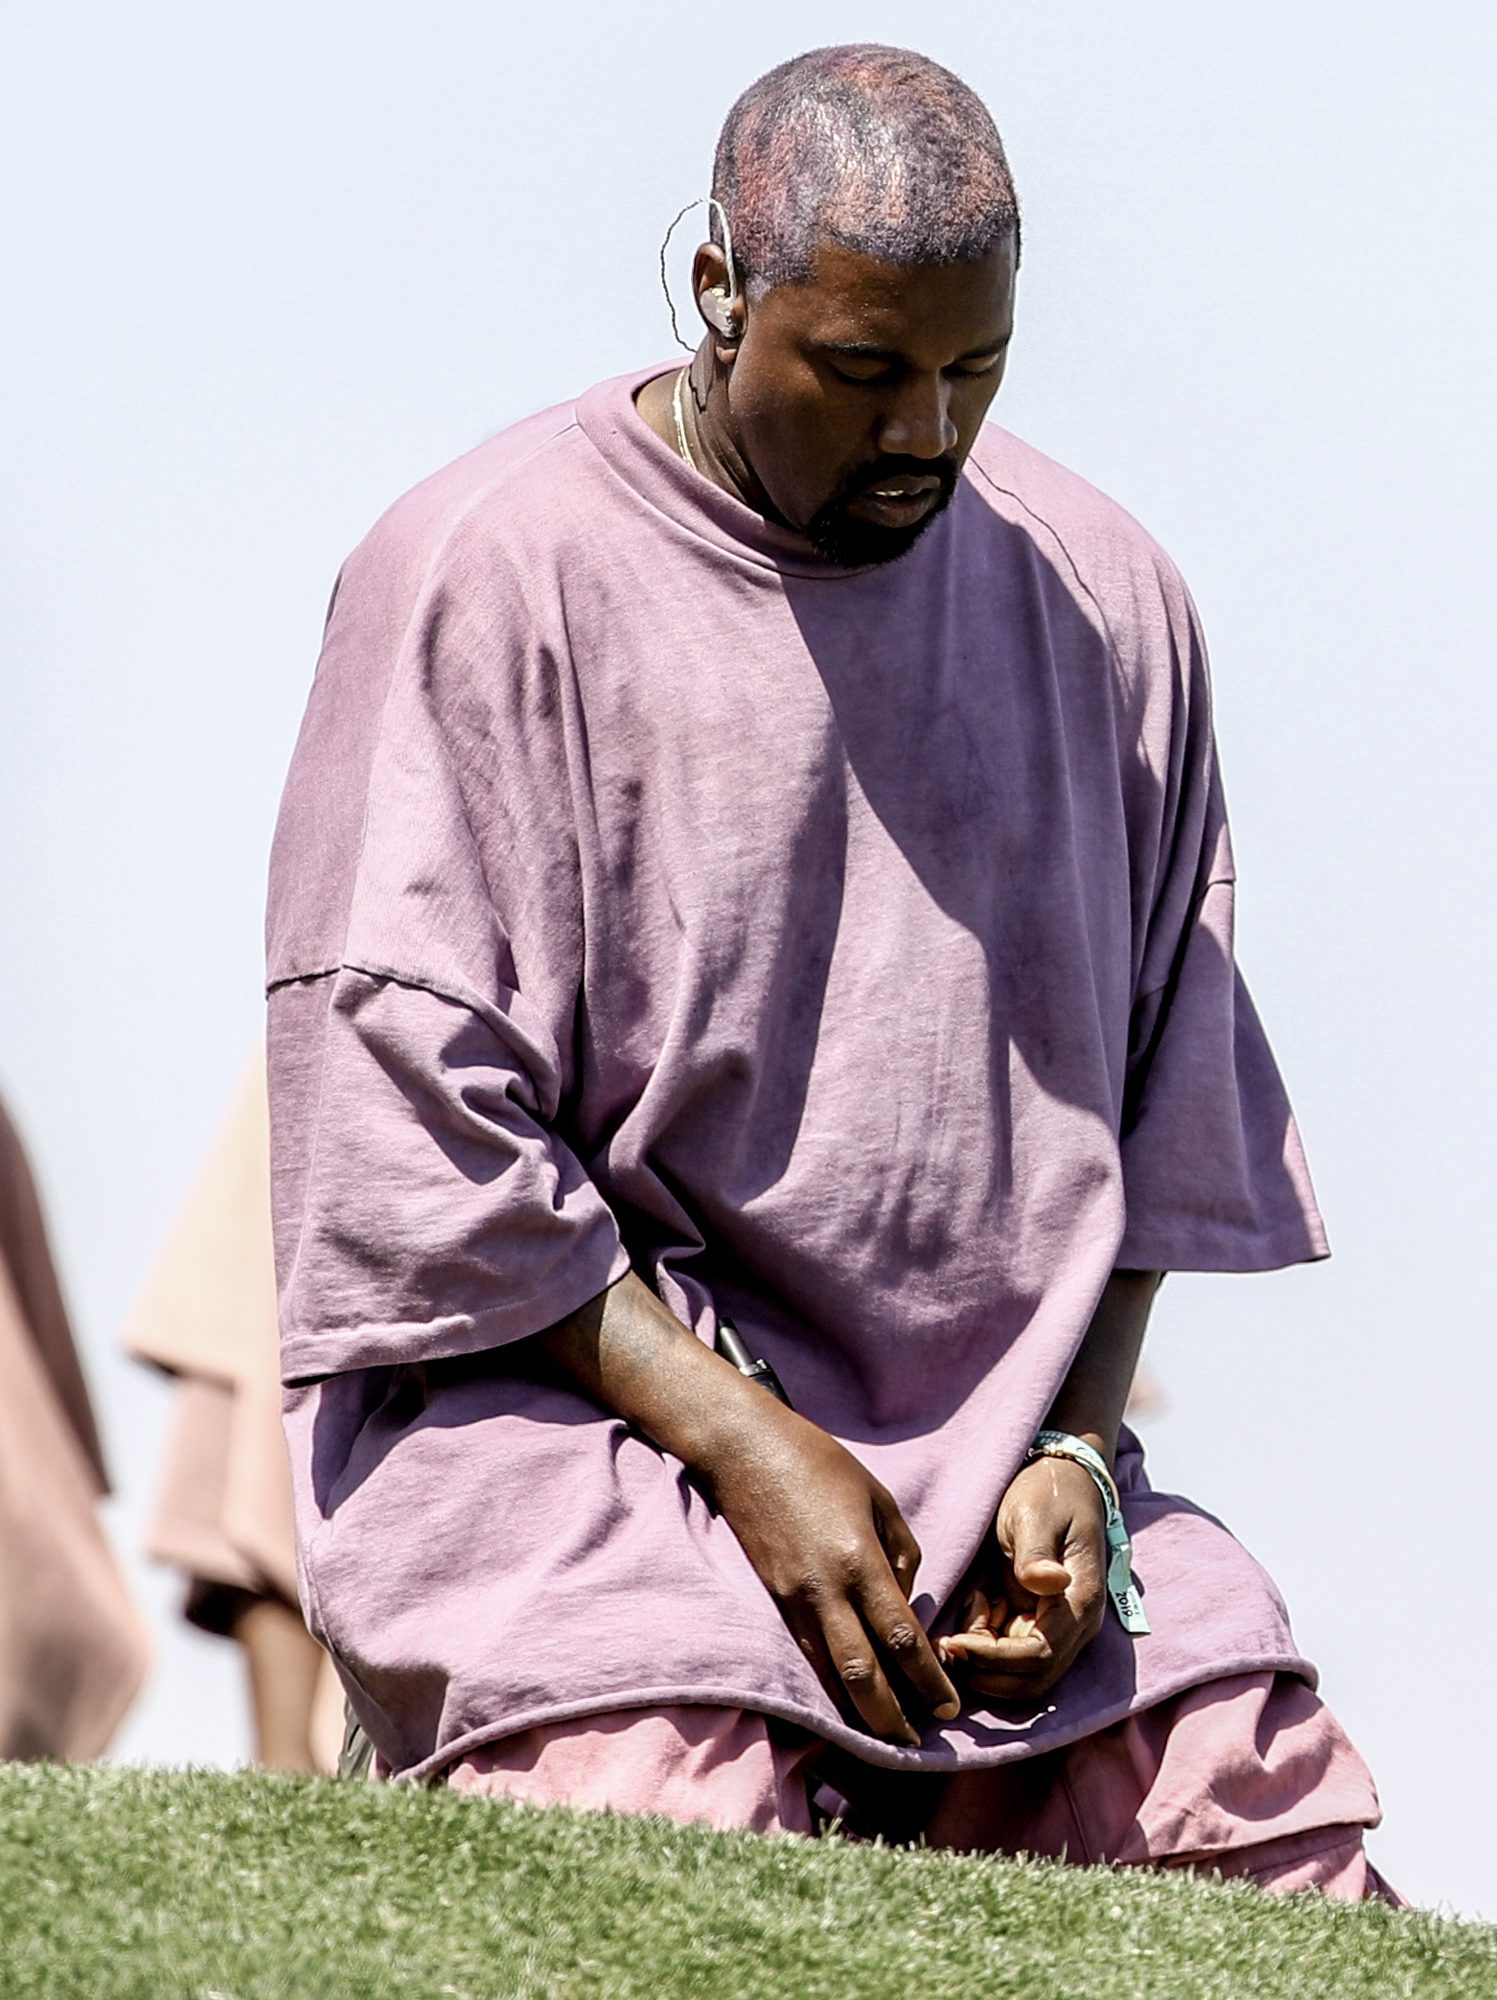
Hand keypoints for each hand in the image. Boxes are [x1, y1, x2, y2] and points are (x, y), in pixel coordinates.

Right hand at [702, 1407, 960, 1746]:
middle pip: (862, 1673)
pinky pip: (806, 1654)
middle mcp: (826, 1589)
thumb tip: (905, 1599)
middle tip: (916, 1745)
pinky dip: (828, 1684)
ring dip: (858, 1711)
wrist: (744, 1451)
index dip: (928, 1678)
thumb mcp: (880, 1498)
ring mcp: (794, 1598)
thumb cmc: (820, 1463)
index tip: (949, 1706)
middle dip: (891, 1718)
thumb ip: (902, 1553)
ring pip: (828, 1673)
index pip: (902, 1636)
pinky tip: (845, 1701)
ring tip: (885, 1737)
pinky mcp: (774, 1599)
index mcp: (861, 1560)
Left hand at [938, 1454, 1105, 1702]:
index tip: (955, 1642)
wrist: (1060, 1480)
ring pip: (1019, 1675)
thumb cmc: (1047, 1494)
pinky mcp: (1037, 1622)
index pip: (1040, 1656)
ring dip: (982, 1662)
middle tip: (944, 1645)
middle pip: (1031, 1679)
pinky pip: (1009, 1653)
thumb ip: (1035, 1553)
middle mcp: (1074, 1625)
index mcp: (1079, 1601)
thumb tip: (1047, 1583)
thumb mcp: (1033, 1515)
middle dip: (985, 1671)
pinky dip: (983, 1644)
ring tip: (955, 1623)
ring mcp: (1057, 1627)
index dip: (995, 1658)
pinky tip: (972, 1606)